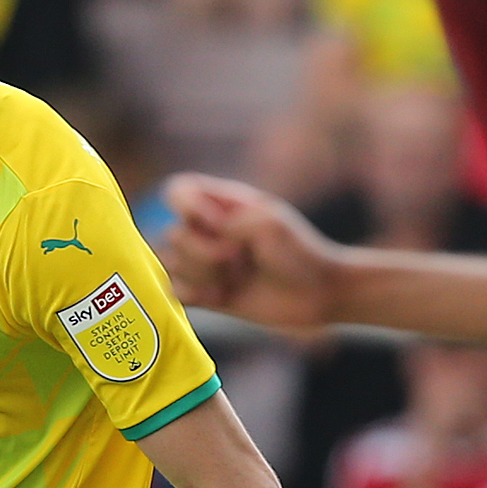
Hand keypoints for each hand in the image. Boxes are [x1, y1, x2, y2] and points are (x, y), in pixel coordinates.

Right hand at [161, 173, 339, 330]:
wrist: (317, 294)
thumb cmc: (299, 252)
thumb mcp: (272, 224)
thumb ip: (234, 220)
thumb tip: (210, 232)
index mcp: (222, 204)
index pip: (178, 191)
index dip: (186, 207)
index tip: (217, 223)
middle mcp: (208, 231)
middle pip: (171, 234)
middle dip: (202, 251)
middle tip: (238, 258)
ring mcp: (205, 263)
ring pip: (169, 264)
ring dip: (200, 274)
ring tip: (232, 280)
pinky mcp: (206, 294)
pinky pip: (174, 291)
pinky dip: (193, 294)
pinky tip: (220, 296)